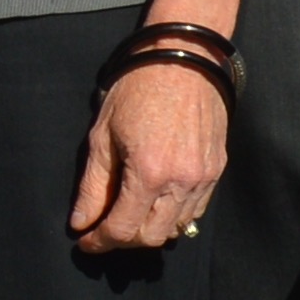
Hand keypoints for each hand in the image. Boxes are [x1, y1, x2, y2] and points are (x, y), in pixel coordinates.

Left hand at [67, 57, 227, 251]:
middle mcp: (181, 181)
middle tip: (105, 228)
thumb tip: (82, 221)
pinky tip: (155, 201)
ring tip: (129, 214)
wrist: (183, 58)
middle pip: (152, 238)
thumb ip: (93, 185)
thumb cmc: (138, 88)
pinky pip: (196, 210)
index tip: (85, 241)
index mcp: (149, 173)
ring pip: (177, 228)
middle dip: (124, 240)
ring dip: (150, 229)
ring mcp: (204, 177)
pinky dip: (173, 215)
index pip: (123, 229)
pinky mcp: (217, 169)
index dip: (100, 241)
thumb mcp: (103, 134)